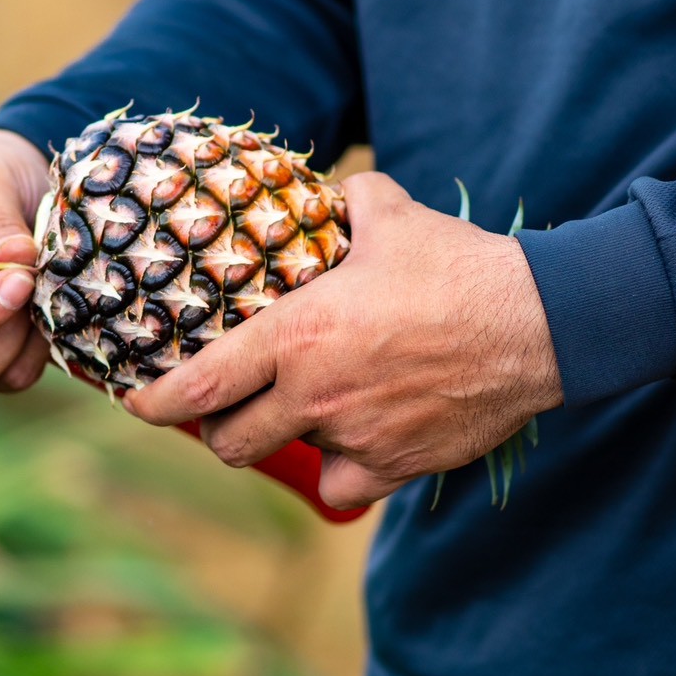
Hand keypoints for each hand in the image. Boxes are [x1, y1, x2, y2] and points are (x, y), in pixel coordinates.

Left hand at [122, 172, 562, 510]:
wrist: (540, 323)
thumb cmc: (457, 266)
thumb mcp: (388, 214)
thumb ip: (343, 201)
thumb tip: (326, 189)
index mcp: (296, 336)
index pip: (199, 387)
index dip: (155, 404)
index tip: (136, 403)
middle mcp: (315, 395)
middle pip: (229, 442)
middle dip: (213, 431)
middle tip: (216, 410)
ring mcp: (356, 437)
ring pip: (287, 459)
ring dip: (278, 441)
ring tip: (289, 414)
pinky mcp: (398, 466)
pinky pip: (346, 486)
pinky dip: (340, 469)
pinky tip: (349, 440)